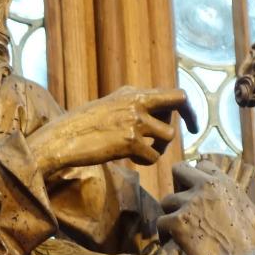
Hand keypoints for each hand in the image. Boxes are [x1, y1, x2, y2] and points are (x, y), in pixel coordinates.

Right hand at [27, 86, 198, 175]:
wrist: (62, 138)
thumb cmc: (83, 126)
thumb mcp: (110, 106)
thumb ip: (133, 105)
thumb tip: (159, 114)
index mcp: (133, 93)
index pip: (175, 95)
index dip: (189, 109)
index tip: (192, 124)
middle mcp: (137, 103)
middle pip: (179, 108)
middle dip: (183, 124)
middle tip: (174, 140)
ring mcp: (134, 121)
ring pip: (168, 137)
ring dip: (159, 148)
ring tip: (140, 151)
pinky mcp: (129, 142)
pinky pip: (153, 156)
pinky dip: (146, 161)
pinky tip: (130, 159)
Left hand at [160, 162, 254, 254]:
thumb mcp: (251, 211)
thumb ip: (235, 198)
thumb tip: (230, 198)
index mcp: (225, 183)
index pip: (203, 165)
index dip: (197, 178)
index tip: (195, 191)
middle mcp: (205, 187)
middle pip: (178, 170)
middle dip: (177, 185)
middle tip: (180, 204)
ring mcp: (189, 203)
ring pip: (166, 200)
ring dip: (171, 214)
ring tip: (178, 230)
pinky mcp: (177, 223)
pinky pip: (160, 222)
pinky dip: (164, 234)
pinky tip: (171, 243)